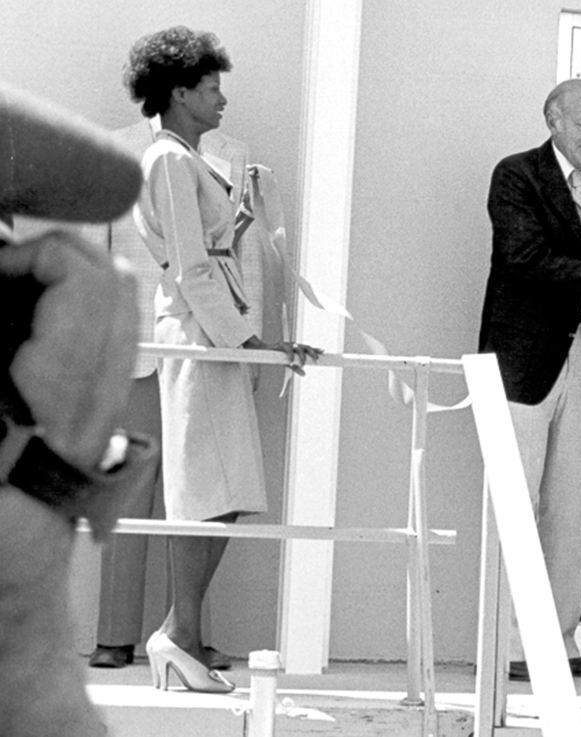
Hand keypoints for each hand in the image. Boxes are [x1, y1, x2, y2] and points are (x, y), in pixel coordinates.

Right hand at [2, 230, 137, 469]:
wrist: (11, 566)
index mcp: (62, 389)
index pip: (89, 281)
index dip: (38, 251)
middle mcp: (100, 390)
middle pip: (118, 282)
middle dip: (60, 255)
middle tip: (7, 267)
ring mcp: (108, 399)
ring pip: (120, 306)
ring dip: (71, 282)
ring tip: (14, 290)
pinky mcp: (102, 408)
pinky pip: (107, 338)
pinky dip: (75, 313)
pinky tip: (27, 326)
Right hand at [243, 337, 323, 375]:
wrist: (262, 351)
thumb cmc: (276, 357)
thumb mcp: (288, 364)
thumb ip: (297, 368)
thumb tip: (305, 375)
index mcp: (297, 348)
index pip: (308, 348)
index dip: (316, 349)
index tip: (324, 351)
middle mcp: (294, 345)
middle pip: (306, 347)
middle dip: (313, 353)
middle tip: (317, 360)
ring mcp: (288, 344)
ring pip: (298, 348)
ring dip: (302, 356)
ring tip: (304, 364)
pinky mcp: (281, 345)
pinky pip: (287, 350)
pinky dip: (290, 356)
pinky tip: (292, 362)